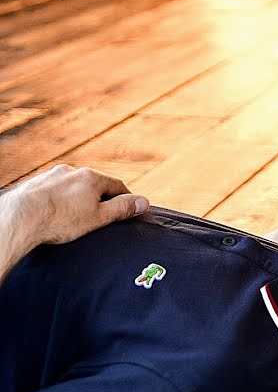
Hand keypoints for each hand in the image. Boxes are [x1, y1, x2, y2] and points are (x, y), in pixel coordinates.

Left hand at [6, 164, 148, 246]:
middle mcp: (71, 171)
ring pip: (74, 186)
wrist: (20, 218)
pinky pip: (56, 190)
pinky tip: (57, 214)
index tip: (130, 209)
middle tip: (104, 216)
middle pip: (95, 184)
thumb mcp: (99, 217)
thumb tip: (144, 202)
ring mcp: (51, 175)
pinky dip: (61, 200)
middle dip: (102, 198)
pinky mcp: (35, 184)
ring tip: (78, 217)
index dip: (126, 198)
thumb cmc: (60, 220)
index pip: (117, 185)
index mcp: (91, 177)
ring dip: (80, 198)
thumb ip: (122, 208)